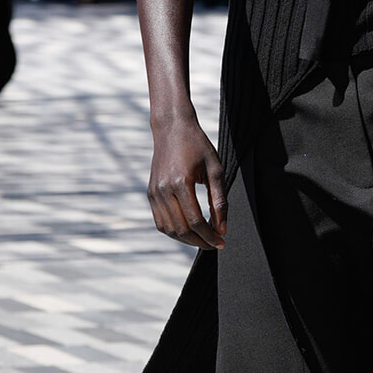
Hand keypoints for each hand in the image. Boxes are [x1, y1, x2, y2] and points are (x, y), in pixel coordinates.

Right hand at [148, 114, 226, 248]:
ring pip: (168, 229)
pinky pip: (160, 221)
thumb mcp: (215, 170)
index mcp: (181, 182)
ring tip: (203, 240)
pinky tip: (188, 231)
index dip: (210, 236)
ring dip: (186, 240)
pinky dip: (173, 231)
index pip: (195, 221)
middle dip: (199, 242)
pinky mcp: (150, 193)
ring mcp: (154, 192)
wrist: (172, 128)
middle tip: (214, 244)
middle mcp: (163, 189)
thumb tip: (222, 229)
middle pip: (181, 229)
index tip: (221, 242)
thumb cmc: (197, 146)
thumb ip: (220, 201)